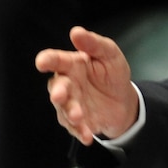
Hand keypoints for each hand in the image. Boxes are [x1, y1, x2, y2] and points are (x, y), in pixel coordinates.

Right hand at [35, 26, 138, 144]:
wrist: (124, 101)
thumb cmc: (112, 73)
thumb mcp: (110, 55)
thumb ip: (94, 44)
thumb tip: (76, 31)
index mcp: (71, 65)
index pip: (56, 61)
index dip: (48, 60)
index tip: (42, 62)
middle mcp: (67, 84)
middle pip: (57, 87)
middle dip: (58, 92)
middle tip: (60, 96)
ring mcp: (70, 104)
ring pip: (64, 109)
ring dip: (70, 113)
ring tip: (78, 117)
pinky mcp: (78, 121)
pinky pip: (75, 128)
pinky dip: (80, 131)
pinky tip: (87, 136)